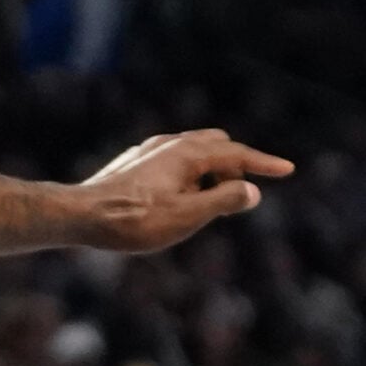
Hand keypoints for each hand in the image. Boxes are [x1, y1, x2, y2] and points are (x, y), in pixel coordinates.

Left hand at [80, 130, 293, 255]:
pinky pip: (173, 163)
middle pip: (217, 146)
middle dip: (233, 167)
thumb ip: (223, 201)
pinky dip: (188, 176)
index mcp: (188, 153)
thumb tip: (251, 191)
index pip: (237, 153)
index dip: (263, 163)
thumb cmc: (133, 220)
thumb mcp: (187, 215)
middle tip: (234, 199)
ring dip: (209, 173)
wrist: (79, 217)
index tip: (287, 170)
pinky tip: (177, 200)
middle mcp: (169, 145)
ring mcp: (148, 152)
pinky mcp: (133, 164)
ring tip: (204, 206)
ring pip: (193, 153)